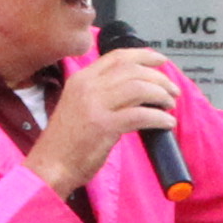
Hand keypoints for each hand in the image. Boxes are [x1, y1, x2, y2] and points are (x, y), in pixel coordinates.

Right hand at [26, 50, 179, 194]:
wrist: (50, 166)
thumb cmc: (65, 143)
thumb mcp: (79, 106)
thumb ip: (101, 94)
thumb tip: (136, 92)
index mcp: (81, 79)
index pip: (117, 57)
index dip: (143, 56)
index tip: (160, 61)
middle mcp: (87, 87)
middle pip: (132, 70)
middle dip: (158, 77)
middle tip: (172, 89)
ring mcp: (95, 105)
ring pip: (139, 88)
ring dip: (161, 95)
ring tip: (170, 105)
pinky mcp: (104, 126)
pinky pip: (140, 115)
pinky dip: (159, 118)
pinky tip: (167, 123)